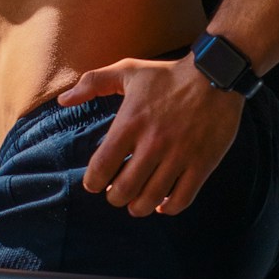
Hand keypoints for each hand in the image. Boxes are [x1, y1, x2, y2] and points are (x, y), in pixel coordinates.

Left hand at [58, 54, 243, 216]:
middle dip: (115, 198)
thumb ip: (92, 83)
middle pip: (124, 190)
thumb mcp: (127, 69)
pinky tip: (162, 204)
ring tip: (135, 203)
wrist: (215, 75)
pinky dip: (168, 208)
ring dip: (138, 207)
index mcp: (130, 123)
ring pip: (151, 199)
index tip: (95, 184)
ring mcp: (179, 156)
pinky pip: (182, 199)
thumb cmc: (168, 74)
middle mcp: (153, 143)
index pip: (102, 167)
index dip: (93, 182)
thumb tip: (63, 101)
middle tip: (116, 194)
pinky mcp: (202, 164)